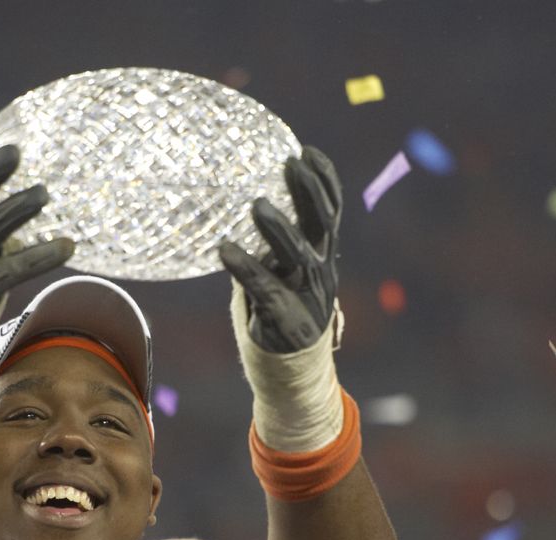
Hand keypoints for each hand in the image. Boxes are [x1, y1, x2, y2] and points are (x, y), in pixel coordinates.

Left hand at [218, 146, 341, 352]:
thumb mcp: (281, 270)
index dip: (324, 180)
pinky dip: (244, 269)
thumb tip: (236, 201)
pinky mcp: (287, 321)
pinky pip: (265, 291)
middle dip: (308, 192)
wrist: (291, 373)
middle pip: (321, 225)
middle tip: (290, 164)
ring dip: (278, 229)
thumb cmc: (278, 311)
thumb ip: (270, 242)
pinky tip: (225, 250)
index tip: (307, 151)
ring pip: (297, 256)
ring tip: (257, 205)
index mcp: (322, 255)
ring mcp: (308, 297)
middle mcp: (321, 271)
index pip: (331, 211)